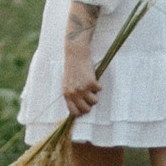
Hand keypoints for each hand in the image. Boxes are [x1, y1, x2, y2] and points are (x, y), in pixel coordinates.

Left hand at [62, 1, 101, 116]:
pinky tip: (93, 76)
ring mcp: (82, 89)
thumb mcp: (68, 82)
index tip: (85, 108)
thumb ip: (71, 94)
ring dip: (95, 94)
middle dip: (90, 104)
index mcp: (66, 94)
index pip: (74, 112)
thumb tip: (80, 107)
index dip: (81, 112)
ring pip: (94, 101)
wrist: (75, 54)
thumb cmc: (72, 68)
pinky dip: (98, 84)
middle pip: (86, 109)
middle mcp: (74, 93)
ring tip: (91, 85)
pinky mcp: (91, 83)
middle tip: (90, 96)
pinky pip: (99, 89)